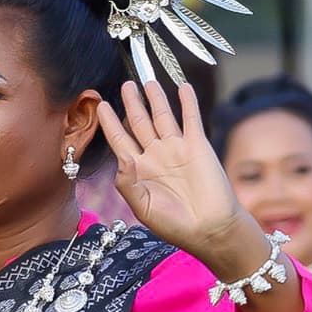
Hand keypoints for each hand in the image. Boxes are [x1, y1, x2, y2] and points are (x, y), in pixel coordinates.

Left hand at [97, 80, 250, 265]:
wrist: (210, 229)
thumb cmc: (175, 225)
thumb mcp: (143, 209)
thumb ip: (128, 184)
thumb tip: (120, 158)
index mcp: (139, 170)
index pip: (120, 140)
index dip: (110, 123)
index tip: (101, 105)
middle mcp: (156, 156)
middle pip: (140, 123)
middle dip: (132, 104)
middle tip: (126, 85)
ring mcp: (177, 149)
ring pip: (163, 116)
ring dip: (157, 98)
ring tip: (149, 82)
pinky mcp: (198, 146)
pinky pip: (191, 119)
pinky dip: (187, 103)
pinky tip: (183, 87)